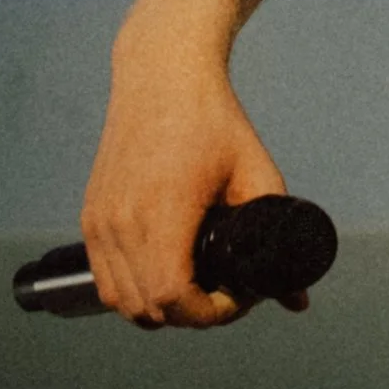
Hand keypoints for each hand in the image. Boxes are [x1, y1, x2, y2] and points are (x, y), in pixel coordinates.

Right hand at [82, 26, 297, 327]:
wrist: (162, 75)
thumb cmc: (213, 121)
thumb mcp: (255, 173)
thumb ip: (278, 235)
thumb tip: (298, 300)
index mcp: (162, 212)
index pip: (173, 297)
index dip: (209, 314)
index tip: (237, 297)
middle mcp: (121, 222)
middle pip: (148, 310)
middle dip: (192, 314)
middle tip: (225, 291)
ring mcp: (99, 221)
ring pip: (121, 302)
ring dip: (160, 307)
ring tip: (198, 284)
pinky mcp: (90, 216)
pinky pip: (105, 278)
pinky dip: (134, 289)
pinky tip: (166, 272)